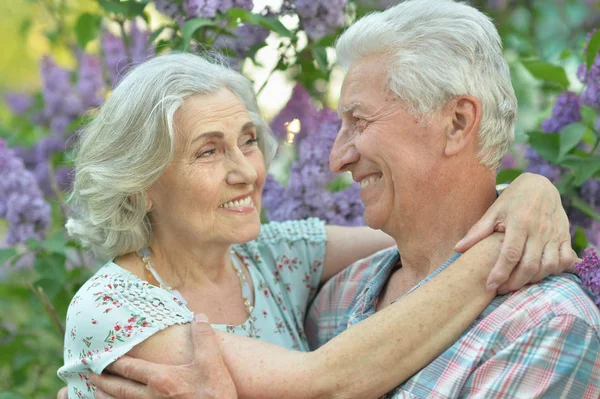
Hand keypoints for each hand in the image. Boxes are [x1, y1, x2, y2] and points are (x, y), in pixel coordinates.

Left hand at [89, 314, 236, 398]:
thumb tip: (199, 316)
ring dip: (106, 398)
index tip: (101, 357)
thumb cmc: (216, 392)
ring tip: (95, 392)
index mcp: (162, 379)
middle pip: (120, 388)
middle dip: (104, 381)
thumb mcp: (212, 362)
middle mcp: (152, 397)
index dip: (114, 362)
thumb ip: (203, 337)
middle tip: (90, 375)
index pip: (130, 368)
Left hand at [454, 173, 574, 293]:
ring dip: (534, 279)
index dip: (500, 273)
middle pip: (530, 265)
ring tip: (518, 282)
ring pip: (549, 265)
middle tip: (501, 289)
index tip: (490, 286)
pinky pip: (566, 259)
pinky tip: (541, 272)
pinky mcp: (565, 236)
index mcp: (518, 222)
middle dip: (515, 282)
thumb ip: (477, 231)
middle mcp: (539, 230)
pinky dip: (556, 270)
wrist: (541, 185)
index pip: (510, 254)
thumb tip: (457, 249)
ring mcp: (554, 234)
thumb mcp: (494, 211)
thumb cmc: (513, 200)